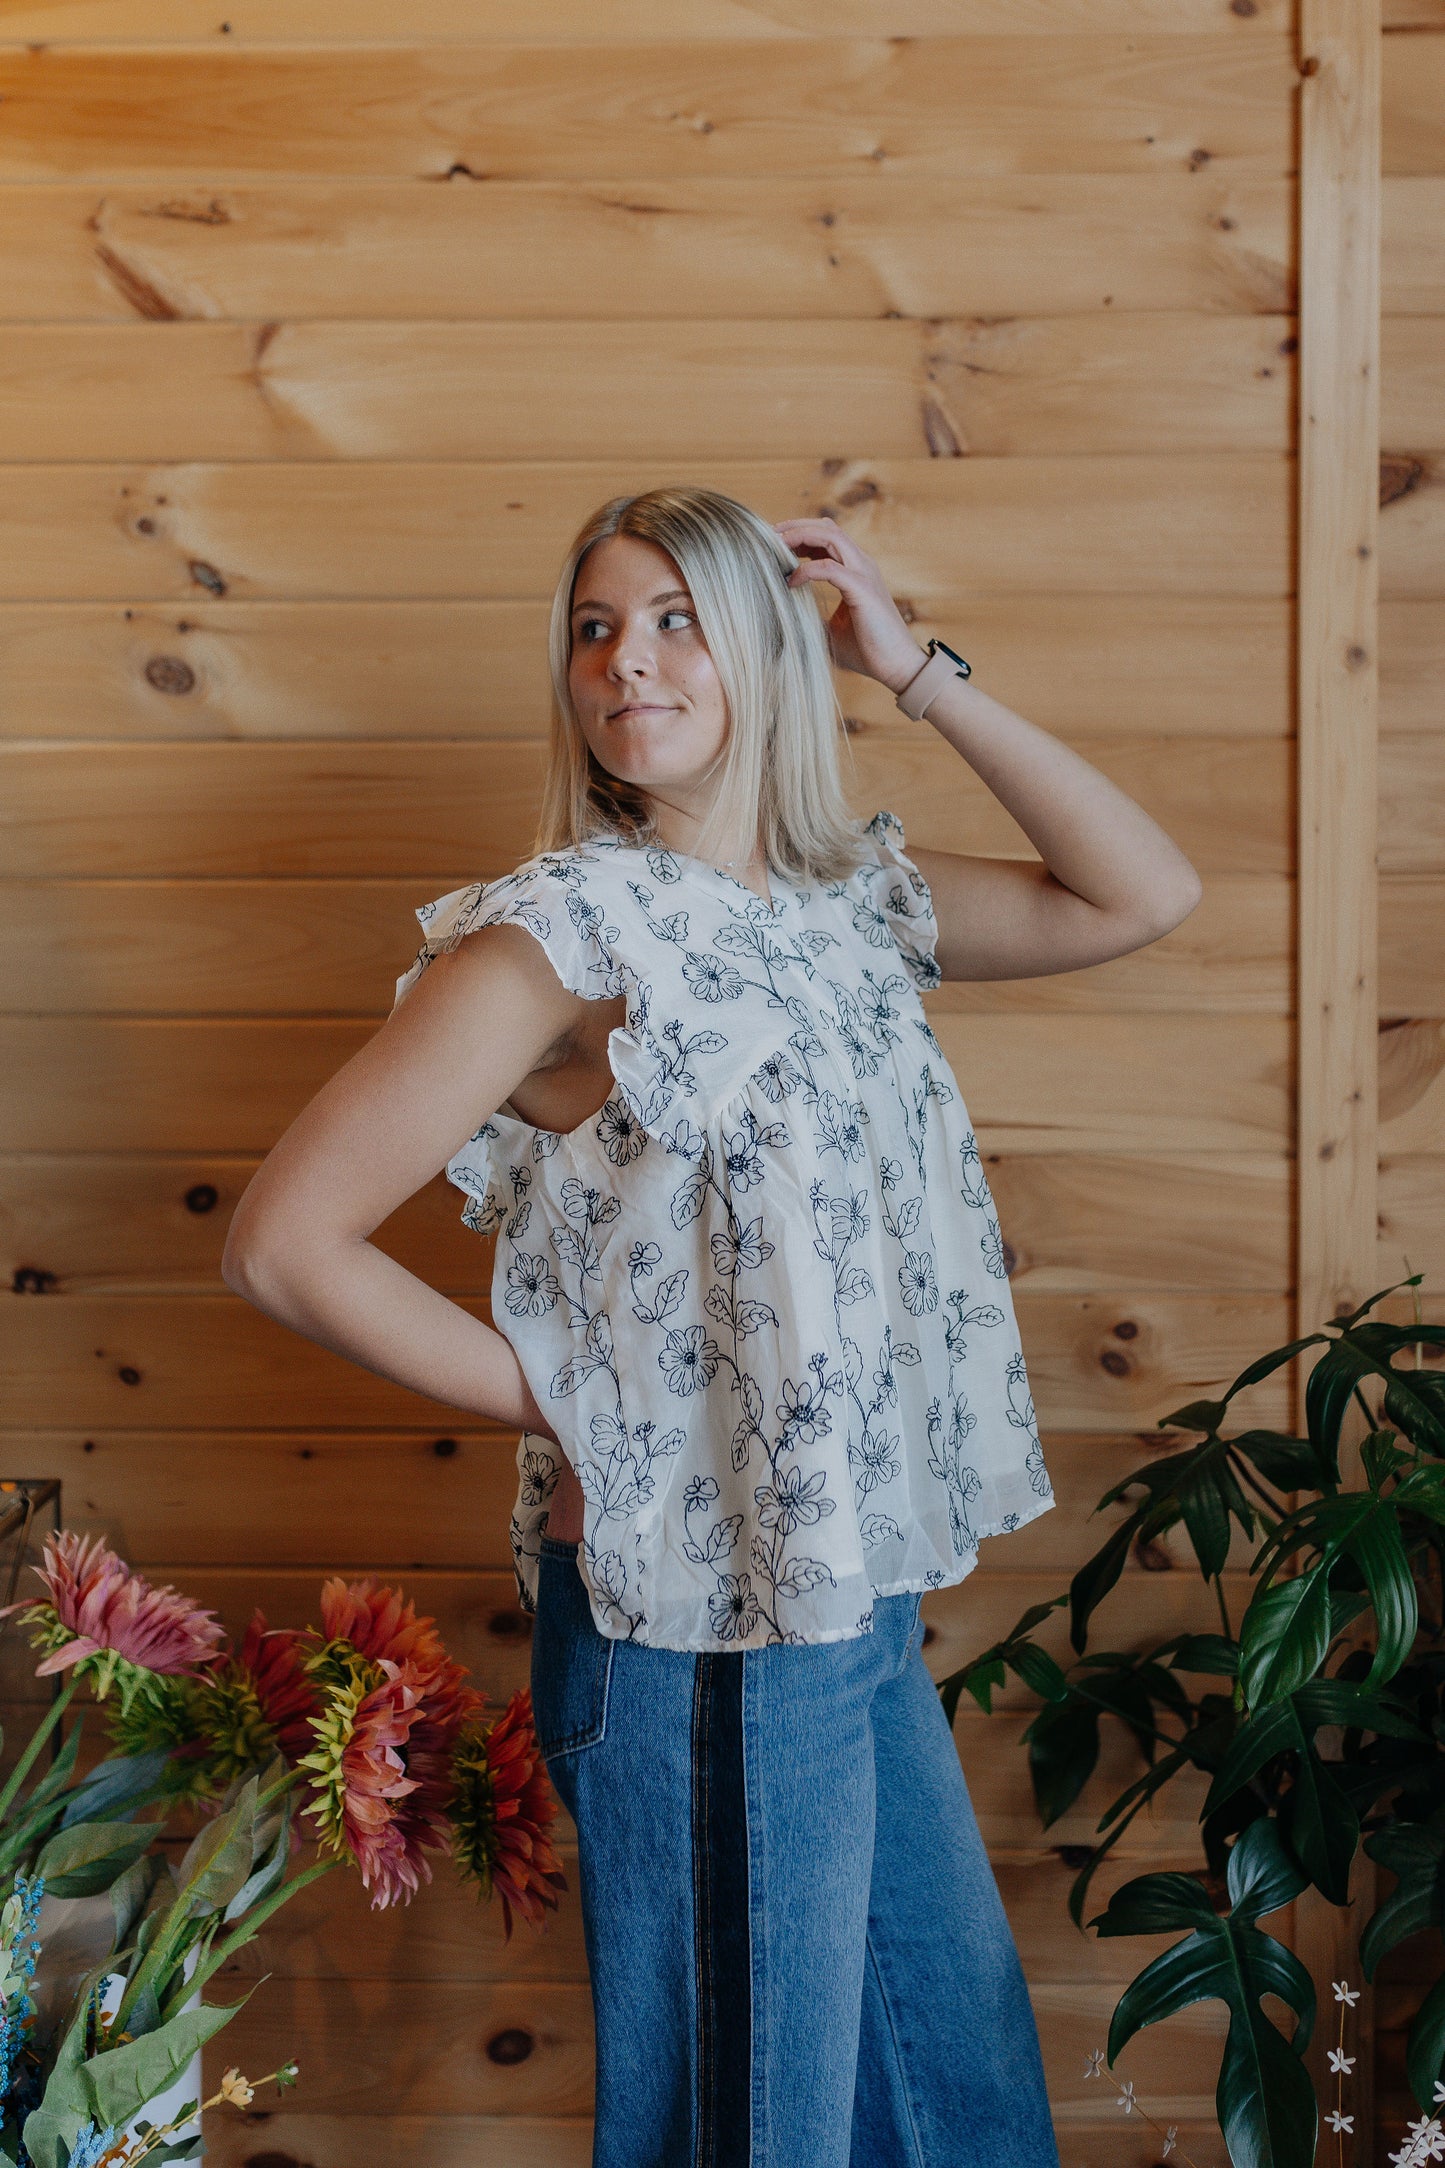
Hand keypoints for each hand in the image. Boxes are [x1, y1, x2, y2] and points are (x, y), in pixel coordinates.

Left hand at [773, 516, 924, 693]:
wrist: (897, 667)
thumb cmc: (867, 651)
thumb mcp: (830, 630)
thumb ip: (811, 617)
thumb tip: (783, 618)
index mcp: (855, 569)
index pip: (826, 536)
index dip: (799, 534)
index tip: (773, 544)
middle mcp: (861, 564)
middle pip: (826, 527)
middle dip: (795, 527)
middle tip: (767, 537)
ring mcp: (863, 574)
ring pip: (829, 535)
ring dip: (799, 537)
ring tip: (774, 547)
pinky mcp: (862, 589)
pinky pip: (829, 568)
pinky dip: (806, 570)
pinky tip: (790, 583)